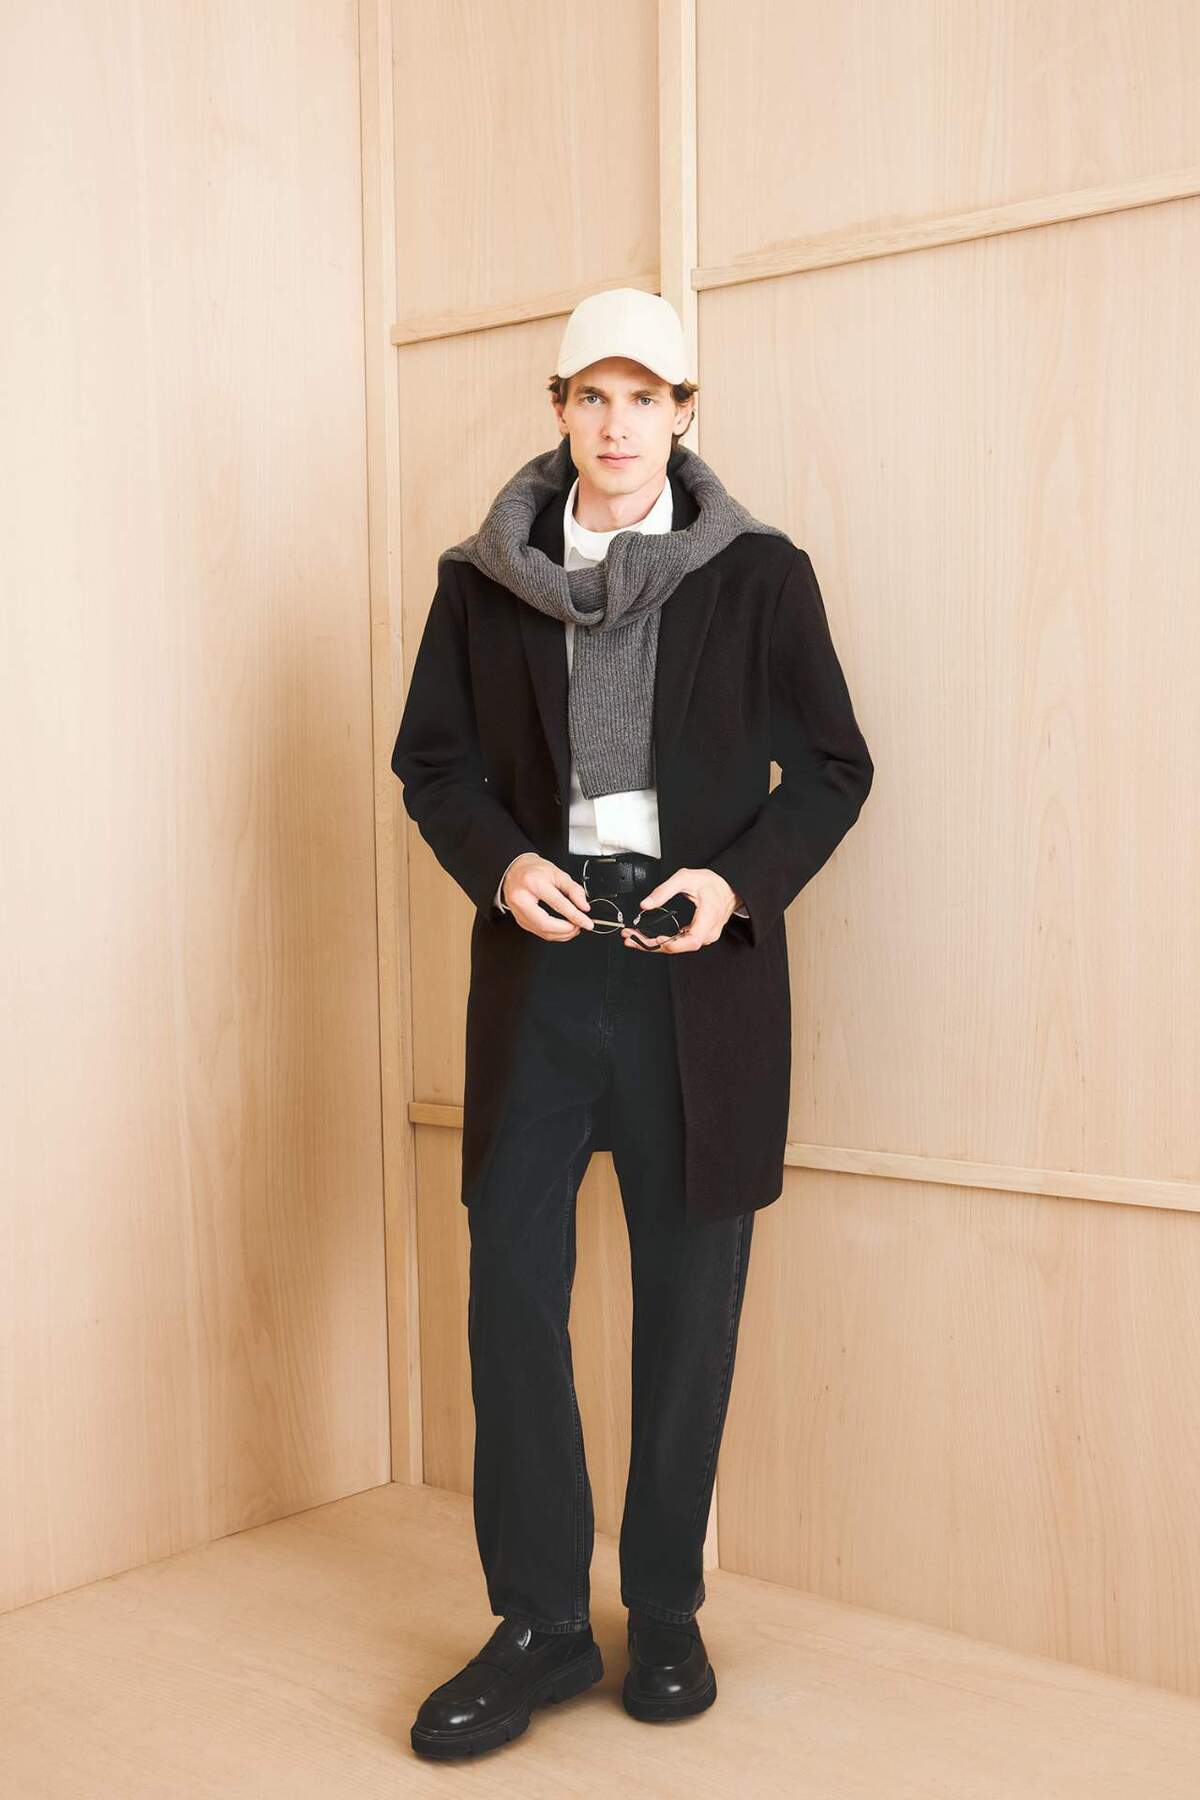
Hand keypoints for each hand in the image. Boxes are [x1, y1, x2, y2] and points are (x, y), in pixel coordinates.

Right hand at [502, 852, 595, 940]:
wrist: (515, 870)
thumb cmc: (535, 871)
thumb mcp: (558, 873)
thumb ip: (574, 890)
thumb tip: (584, 907)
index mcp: (533, 883)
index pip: (558, 904)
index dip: (575, 916)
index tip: (587, 923)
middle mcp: (522, 898)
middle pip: (546, 924)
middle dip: (566, 930)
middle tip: (579, 927)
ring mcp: (518, 911)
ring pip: (542, 932)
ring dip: (561, 934)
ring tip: (573, 928)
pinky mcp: (519, 920)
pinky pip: (538, 932)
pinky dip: (553, 934)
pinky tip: (562, 929)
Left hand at [622, 867, 741, 952]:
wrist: (728, 886)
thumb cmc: (712, 883)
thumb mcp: (685, 878)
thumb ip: (663, 891)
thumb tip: (645, 904)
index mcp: (708, 918)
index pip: (691, 941)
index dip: (670, 943)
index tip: (653, 938)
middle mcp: (707, 932)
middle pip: (678, 947)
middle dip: (651, 945)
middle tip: (630, 939)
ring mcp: (704, 936)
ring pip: (677, 947)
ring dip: (654, 944)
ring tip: (634, 938)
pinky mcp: (699, 936)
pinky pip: (680, 943)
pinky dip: (663, 940)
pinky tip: (649, 938)